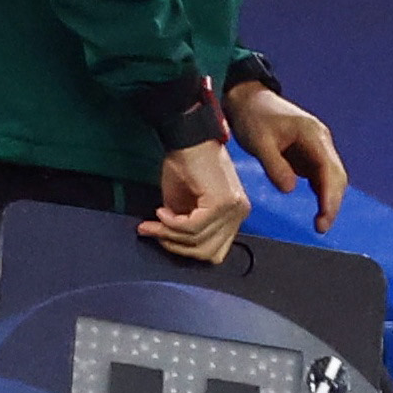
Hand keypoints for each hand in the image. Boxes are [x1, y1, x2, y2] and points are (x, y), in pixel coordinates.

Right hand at [144, 138, 250, 264]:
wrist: (188, 139)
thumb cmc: (185, 165)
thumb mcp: (183, 204)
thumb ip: (185, 226)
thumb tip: (170, 243)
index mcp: (234, 214)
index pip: (214, 251)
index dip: (184, 249)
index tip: (160, 236)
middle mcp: (240, 213)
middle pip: (208, 253)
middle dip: (175, 245)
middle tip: (153, 230)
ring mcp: (234, 209)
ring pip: (198, 242)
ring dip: (169, 234)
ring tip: (155, 220)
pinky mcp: (223, 202)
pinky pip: (193, 227)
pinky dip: (172, 223)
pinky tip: (162, 211)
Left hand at [227, 83, 345, 233]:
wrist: (249, 98)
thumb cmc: (254, 116)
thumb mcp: (259, 142)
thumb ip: (275, 166)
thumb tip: (290, 189)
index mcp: (314, 135)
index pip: (330, 171)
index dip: (330, 197)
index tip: (324, 219)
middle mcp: (321, 142)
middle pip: (337, 176)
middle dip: (333, 202)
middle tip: (322, 227)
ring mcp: (317, 147)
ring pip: (332, 177)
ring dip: (329, 199)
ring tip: (320, 222)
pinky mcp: (309, 153)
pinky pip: (321, 175)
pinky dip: (322, 191)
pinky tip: (317, 207)